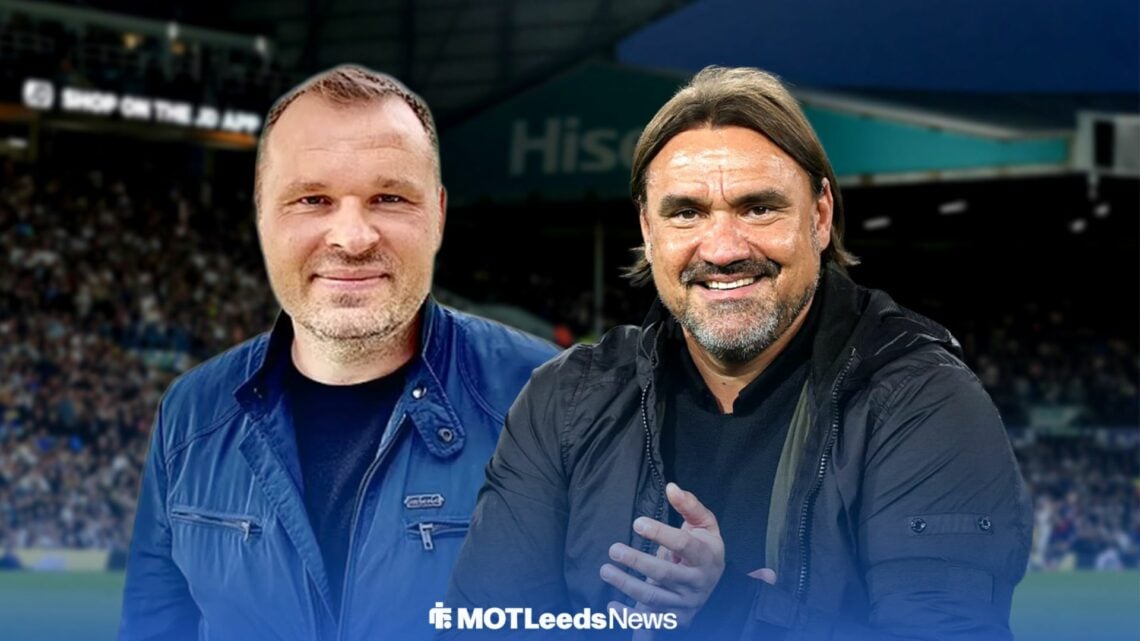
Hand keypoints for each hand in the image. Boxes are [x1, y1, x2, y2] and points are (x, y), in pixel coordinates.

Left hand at [600, 483, 724, 633]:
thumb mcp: (705, 524)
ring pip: (653, 599)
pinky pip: (650, 622)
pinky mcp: (674, 619)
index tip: (637, 522)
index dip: (661, 533)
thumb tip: (672, 487)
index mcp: (706, 557)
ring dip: (626, 586)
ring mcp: (685, 604)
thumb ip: (689, 505)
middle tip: (613, 549)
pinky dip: (629, 617)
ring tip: (605, 570)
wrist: (713, 581)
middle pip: (665, 574)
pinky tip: (612, 606)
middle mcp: (697, 583)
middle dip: (637, 562)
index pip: (684, 545)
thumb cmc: (704, 547)